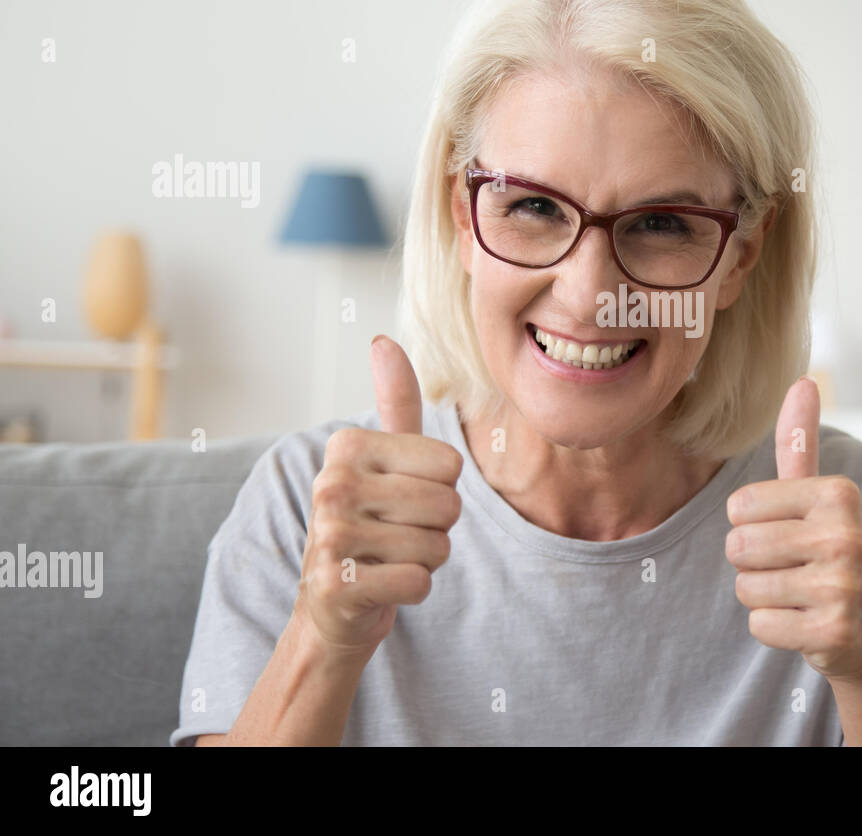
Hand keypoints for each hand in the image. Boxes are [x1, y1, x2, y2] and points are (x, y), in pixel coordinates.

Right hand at [295, 335, 462, 656]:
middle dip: (438, 529)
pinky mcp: (335, 585)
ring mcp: (329, 536)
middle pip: (449, 506)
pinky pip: (418, 583)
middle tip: (400, 535)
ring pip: (438, 547)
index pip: (451, 465)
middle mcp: (332, 484)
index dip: (442, 489)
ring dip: (426, 561)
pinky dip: (413, 590)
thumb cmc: (371, 524)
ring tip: (389, 558)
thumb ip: (394, 403)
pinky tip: (383, 586)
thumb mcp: (384, 459)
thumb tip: (384, 340)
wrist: (334, 603)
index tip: (403, 500)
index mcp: (348, 446)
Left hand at [724, 376, 861, 681]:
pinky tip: (807, 624)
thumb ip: (801, 442)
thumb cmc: (834, 556)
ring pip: (746, 588)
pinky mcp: (833, 631)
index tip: (791, 534)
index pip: (739, 507)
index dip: (753, 526)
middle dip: (755, 564)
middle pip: (738, 547)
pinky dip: (775, 630)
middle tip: (795, 569)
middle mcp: (845, 536)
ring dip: (765, 598)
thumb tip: (802, 380)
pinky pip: (760, 625)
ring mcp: (842, 586)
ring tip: (802, 596)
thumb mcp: (820, 498)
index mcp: (838, 494)